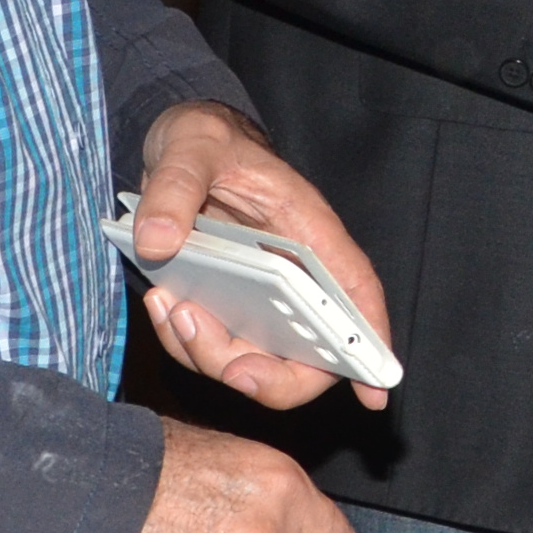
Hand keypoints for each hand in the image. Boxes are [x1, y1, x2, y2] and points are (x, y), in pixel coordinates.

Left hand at [127, 102, 391, 413]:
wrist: (173, 144)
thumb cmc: (203, 140)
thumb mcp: (191, 147)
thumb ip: (174, 188)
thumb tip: (158, 241)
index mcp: (308, 233)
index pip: (355, 295)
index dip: (370, 344)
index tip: (375, 392)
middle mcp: (293, 275)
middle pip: (307, 355)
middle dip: (265, 374)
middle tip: (226, 367)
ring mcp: (259, 297)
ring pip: (253, 360)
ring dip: (210, 355)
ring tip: (170, 309)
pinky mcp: (224, 304)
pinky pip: (213, 346)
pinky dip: (185, 341)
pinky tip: (162, 304)